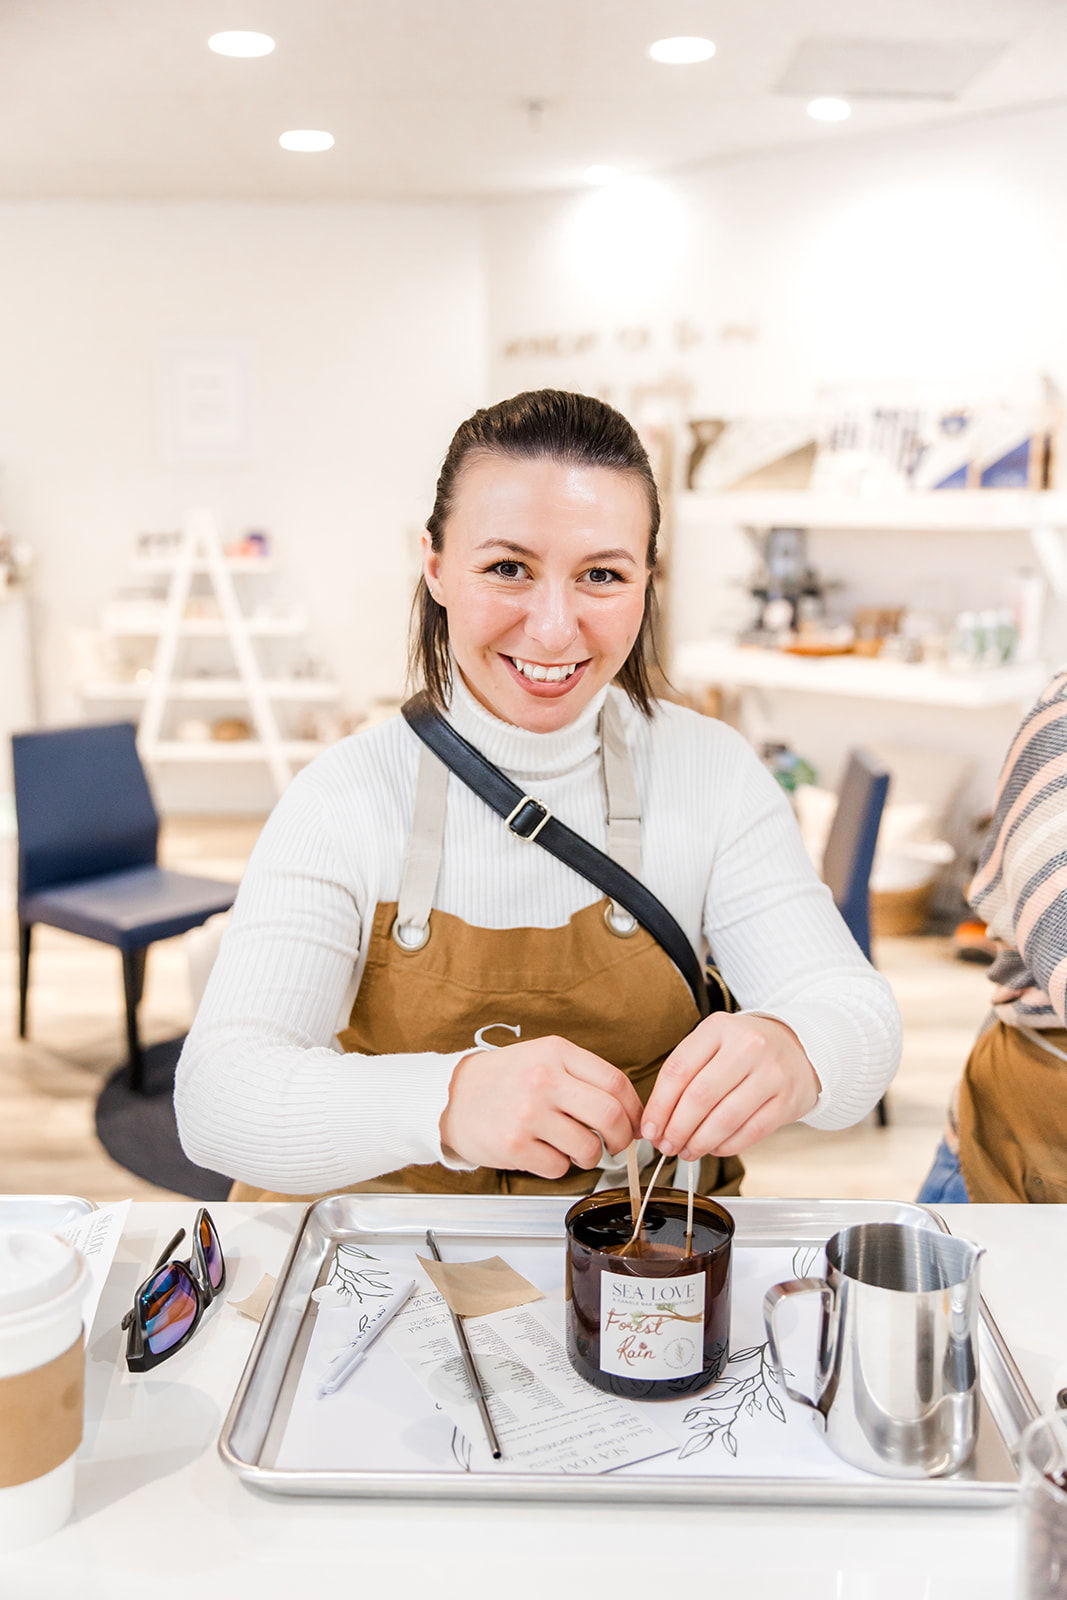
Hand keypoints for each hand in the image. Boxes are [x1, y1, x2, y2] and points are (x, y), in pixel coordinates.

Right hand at [440, 1035, 643, 1179]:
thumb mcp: (543, 1058)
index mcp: (556, 1053)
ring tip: (574, 1148)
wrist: (451, 1097)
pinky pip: (559, 1168)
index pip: (615, 1083)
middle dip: (622, 1138)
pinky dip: (559, 1166)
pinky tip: (544, 1151)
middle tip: (617, 1144)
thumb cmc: (505, 1080)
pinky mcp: (514, 1145)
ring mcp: (528, 1113)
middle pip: (610, 1116)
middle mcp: (543, 1080)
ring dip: (589, 1156)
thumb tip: (631, 1111)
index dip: (634, 1109)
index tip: (635, 1123)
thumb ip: (583, 1076)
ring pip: (588, 1148)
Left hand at [640, 1015, 819, 1161]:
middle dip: (677, 1129)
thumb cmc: (744, 1050)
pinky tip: (713, 1148)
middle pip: (700, 1097)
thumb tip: (656, 1121)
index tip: (649, 1129)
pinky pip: (751, 1132)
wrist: (799, 1046)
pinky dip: (727, 1146)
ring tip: (687, 1151)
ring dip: (700, 1142)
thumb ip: (685, 1074)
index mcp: (719, 1028)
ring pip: (725, 1118)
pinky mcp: (788, 1100)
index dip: (659, 1105)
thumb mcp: (713, 1043)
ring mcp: (772, 1073)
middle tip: (666, 1145)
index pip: (679, 1070)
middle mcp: (748, 1046)